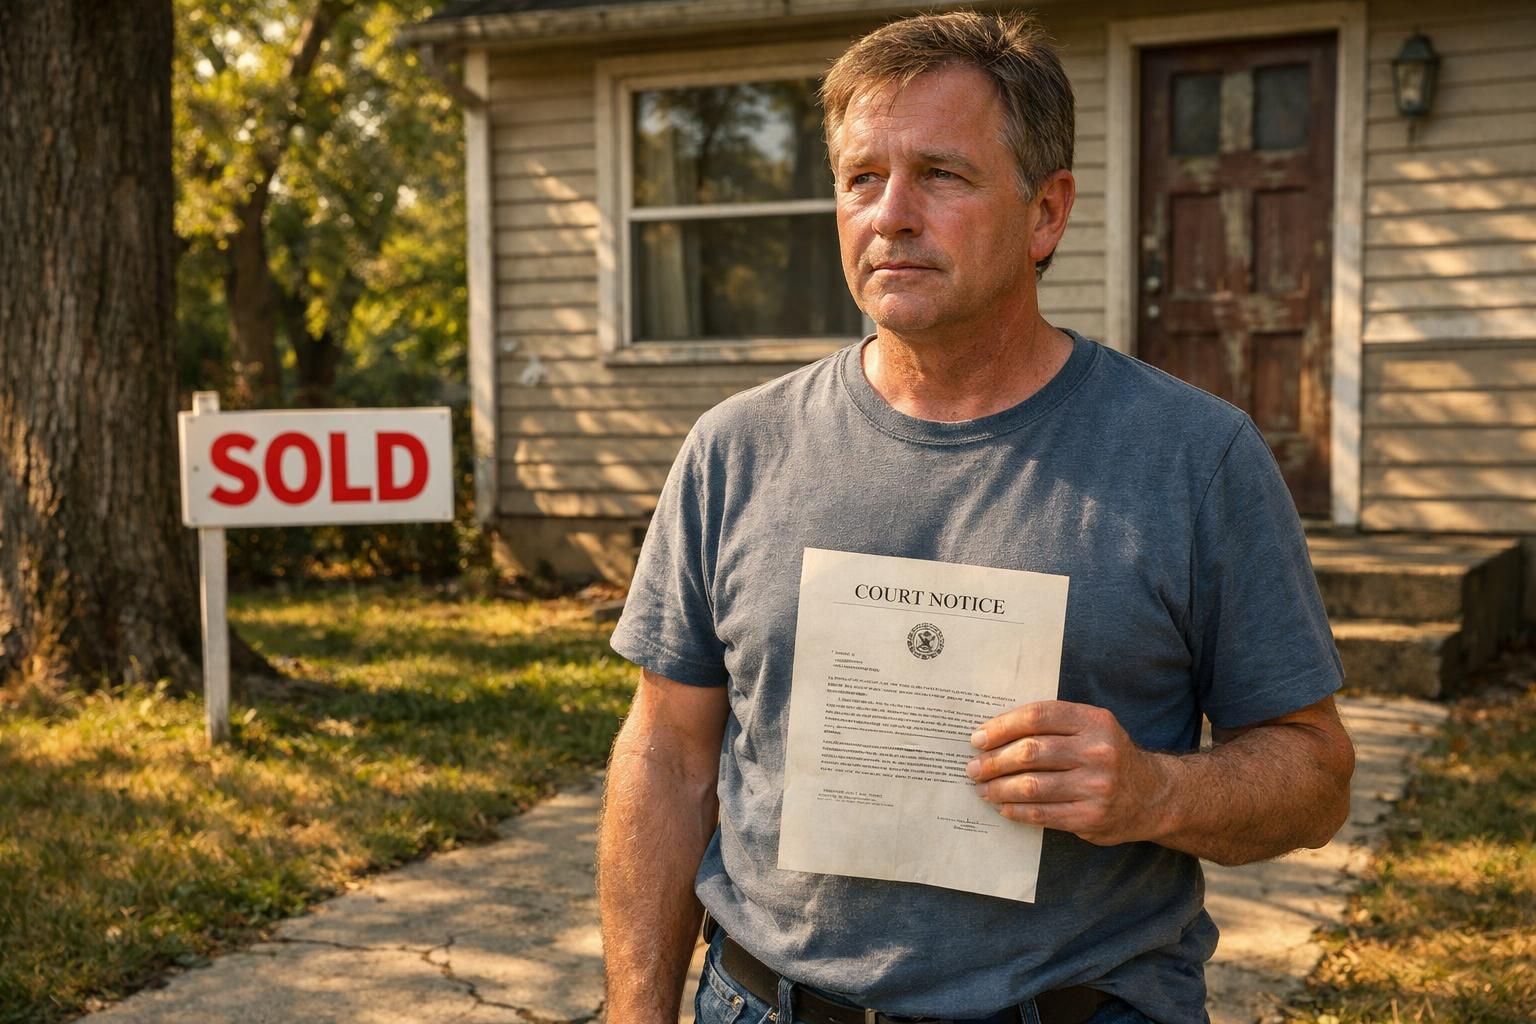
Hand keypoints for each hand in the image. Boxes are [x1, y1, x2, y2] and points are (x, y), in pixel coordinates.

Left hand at [965, 700, 1172, 845]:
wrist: (1153, 795)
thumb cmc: (1108, 756)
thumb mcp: (1092, 729)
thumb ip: (1053, 725)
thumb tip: (994, 733)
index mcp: (1094, 721)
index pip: (1038, 716)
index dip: (1002, 726)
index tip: (977, 738)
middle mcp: (1098, 751)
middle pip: (1031, 752)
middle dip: (993, 761)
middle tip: (973, 767)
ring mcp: (1096, 786)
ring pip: (1032, 785)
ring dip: (999, 788)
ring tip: (981, 788)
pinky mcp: (1092, 817)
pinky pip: (1043, 813)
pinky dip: (1016, 810)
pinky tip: (1003, 806)